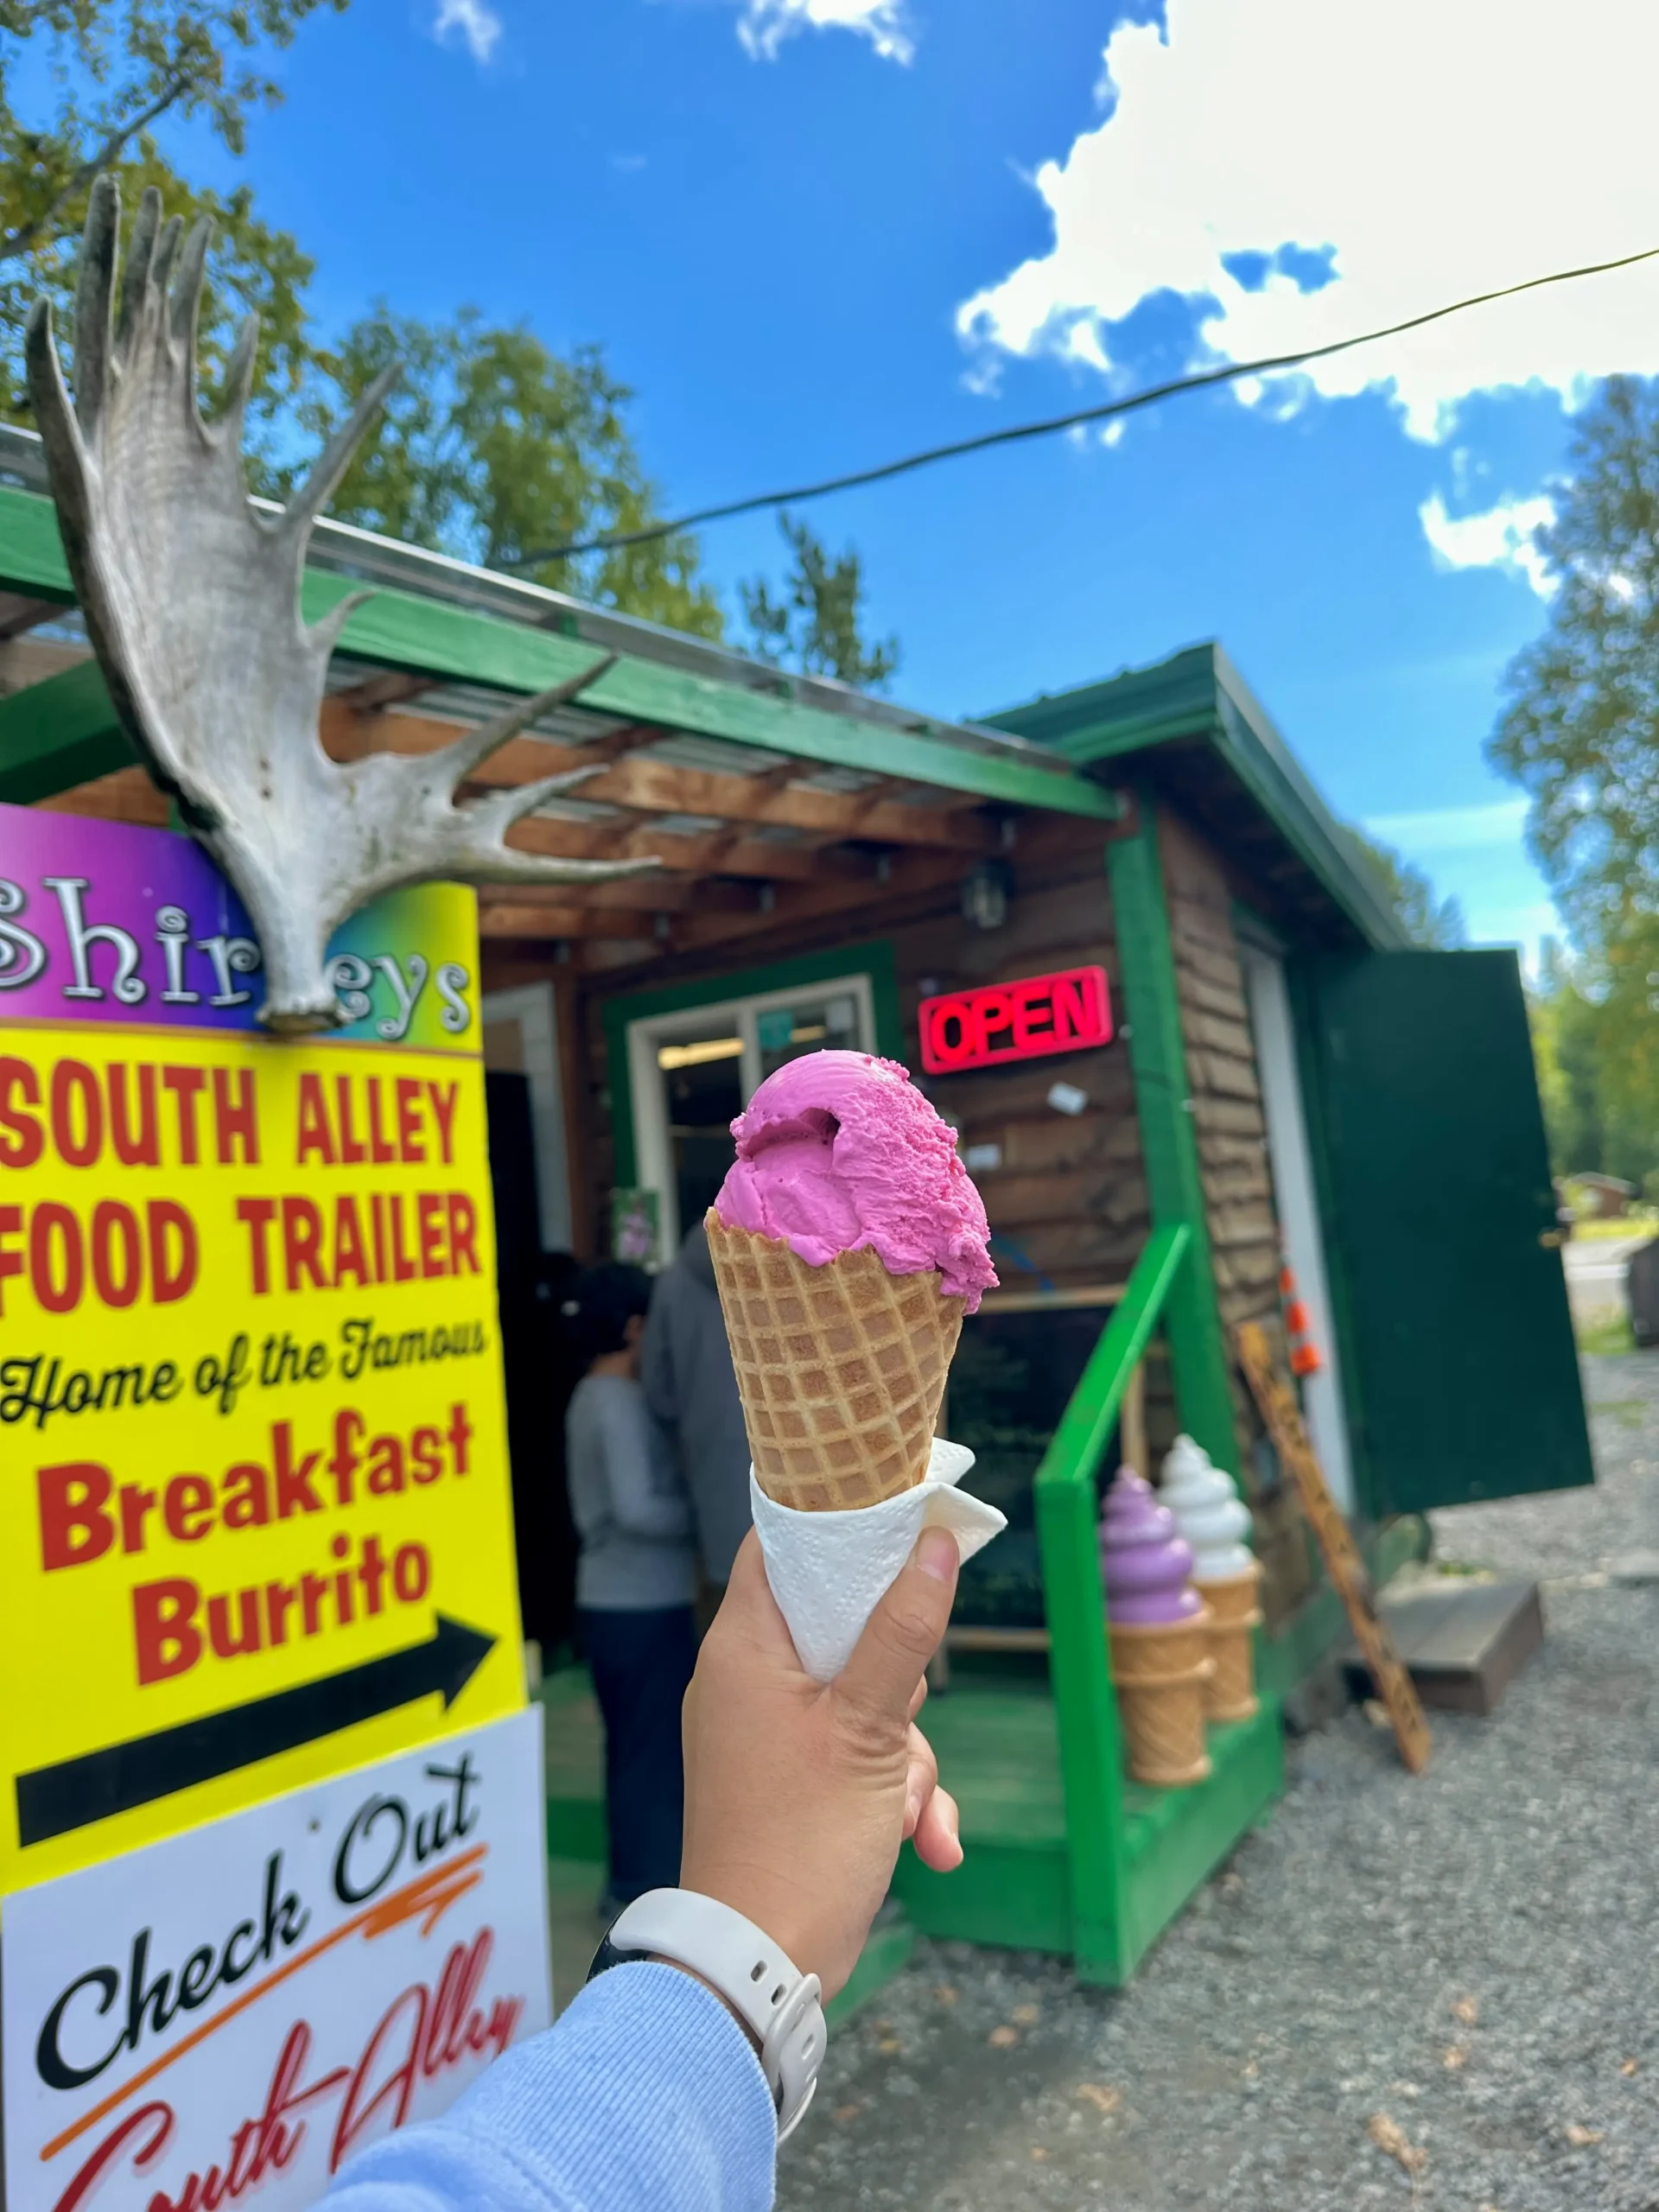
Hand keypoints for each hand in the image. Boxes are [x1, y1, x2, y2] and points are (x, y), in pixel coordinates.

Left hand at [679, 1526, 963, 1998]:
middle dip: (900, 1687)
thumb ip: (903, 1632)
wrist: (760, 1965)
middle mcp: (746, 1682)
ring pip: (864, 1704)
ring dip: (907, 1760)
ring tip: (909, 1811)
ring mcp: (767, 1736)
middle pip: (842, 1630)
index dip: (836, 1528)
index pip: (778, 1546)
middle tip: (908, 1720)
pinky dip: (894, 1796)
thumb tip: (933, 1544)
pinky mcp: (789, 1784)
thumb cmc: (803, 1838)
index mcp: (743, 1648)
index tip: (898, 1525)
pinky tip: (927, 1844)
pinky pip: (856, 1761)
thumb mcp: (870, 1729)